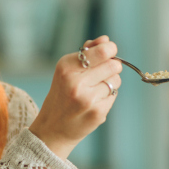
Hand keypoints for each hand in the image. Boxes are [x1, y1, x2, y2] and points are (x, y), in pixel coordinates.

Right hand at [29, 36, 122, 158]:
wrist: (52, 129)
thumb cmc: (62, 95)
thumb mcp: (66, 70)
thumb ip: (87, 52)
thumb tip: (106, 40)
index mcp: (66, 67)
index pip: (102, 51)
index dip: (110, 49)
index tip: (110, 51)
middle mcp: (76, 82)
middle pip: (113, 65)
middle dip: (112, 67)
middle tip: (103, 72)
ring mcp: (87, 99)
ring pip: (116, 81)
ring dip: (110, 83)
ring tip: (95, 90)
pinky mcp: (97, 113)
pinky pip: (113, 96)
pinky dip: (107, 97)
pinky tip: (94, 103)